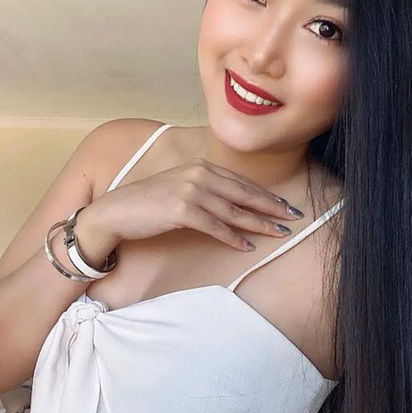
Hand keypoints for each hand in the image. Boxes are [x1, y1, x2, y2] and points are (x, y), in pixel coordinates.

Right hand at [90, 158, 303, 251]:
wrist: (118, 211)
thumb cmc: (148, 203)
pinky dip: (233, 237)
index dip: (265, 195)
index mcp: (200, 166)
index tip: (284, 205)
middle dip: (271, 207)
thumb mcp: (179, 186)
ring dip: (259, 224)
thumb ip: (204, 189)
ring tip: (278, 233)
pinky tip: (246, 246)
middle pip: (243, 194)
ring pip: (234, 211)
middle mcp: (198, 174)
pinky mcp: (183, 211)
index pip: (240, 182)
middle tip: (293, 217)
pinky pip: (215, 227)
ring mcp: (191, 191)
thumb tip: (231, 204)